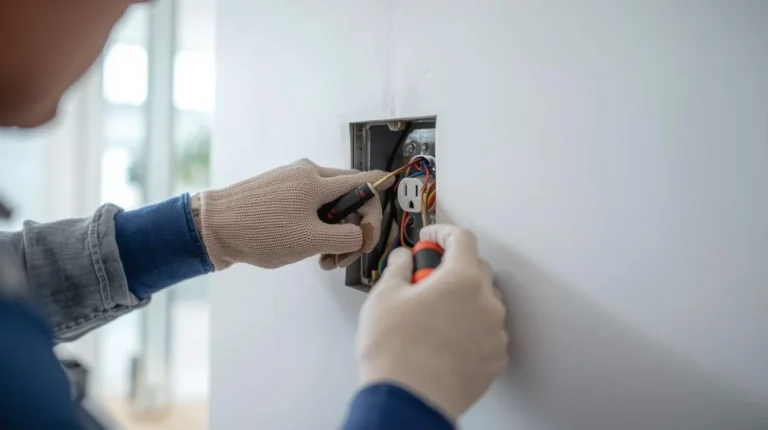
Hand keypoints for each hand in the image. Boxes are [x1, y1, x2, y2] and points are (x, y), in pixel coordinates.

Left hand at [195, 159, 392, 269]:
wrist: (211, 227)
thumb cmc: (258, 231)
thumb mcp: (312, 241)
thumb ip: (347, 237)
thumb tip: (362, 233)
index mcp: (318, 179)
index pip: (368, 182)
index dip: (377, 208)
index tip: (370, 234)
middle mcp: (307, 173)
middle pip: (350, 198)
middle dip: (352, 230)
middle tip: (343, 256)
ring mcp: (292, 181)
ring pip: (330, 206)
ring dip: (334, 234)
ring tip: (323, 259)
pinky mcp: (280, 192)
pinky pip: (311, 208)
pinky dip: (316, 229)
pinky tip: (307, 250)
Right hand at [355, 225, 508, 420]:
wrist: (408, 401)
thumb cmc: (396, 352)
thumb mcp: (384, 297)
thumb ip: (398, 268)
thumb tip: (403, 259)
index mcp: (461, 280)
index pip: (462, 238)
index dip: (442, 233)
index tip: (429, 238)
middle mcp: (486, 303)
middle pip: (477, 268)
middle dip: (452, 266)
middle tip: (425, 278)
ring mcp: (494, 333)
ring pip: (484, 302)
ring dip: (464, 299)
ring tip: (434, 314)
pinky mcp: (495, 359)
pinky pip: (487, 331)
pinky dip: (471, 327)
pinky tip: (445, 337)